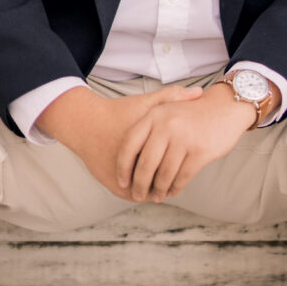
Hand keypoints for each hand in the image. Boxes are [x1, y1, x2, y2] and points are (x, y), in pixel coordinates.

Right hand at [36, 84, 203, 199]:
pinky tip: (154, 180)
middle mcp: (136, 166)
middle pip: (166, 178)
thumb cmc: (119, 112)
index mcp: (149, 145)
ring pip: (152, 190)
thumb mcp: (145, 103)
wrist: (86, 125)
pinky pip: (138, 194)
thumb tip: (200, 92)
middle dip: (175, 176)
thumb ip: (172, 96)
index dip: (188, 160)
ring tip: (171, 178)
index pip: (177, 161)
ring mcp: (125, 179)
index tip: (194, 153)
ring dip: (160, 186)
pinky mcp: (115, 186)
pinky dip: (146, 189)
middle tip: (186, 170)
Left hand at [116, 82, 256, 202]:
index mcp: (154, 115)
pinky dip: (175, 188)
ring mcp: (184, 138)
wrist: (225, 107)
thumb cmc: (192, 113)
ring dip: (158, 189)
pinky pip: (182, 177)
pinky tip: (171, 191)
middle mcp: (167, 125)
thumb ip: (149, 128)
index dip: (123, 167)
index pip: (130, 145)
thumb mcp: (168, 110)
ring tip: (156, 196)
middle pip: (145, 164)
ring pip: (164, 174)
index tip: (122, 182)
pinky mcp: (200, 151)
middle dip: (140, 184)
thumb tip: (130, 163)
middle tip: (138, 195)